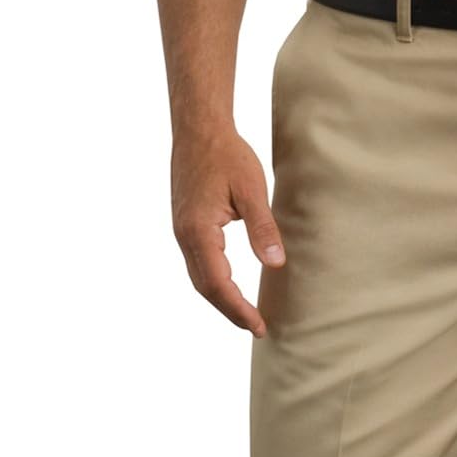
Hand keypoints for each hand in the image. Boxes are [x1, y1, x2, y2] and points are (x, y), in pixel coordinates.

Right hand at [171, 128, 286, 336]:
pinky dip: (213, 280)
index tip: (259, 326)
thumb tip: (275, 265)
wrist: (199, 130)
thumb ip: (263, 229)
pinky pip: (197, 262)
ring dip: (220, 298)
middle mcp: (184, 237)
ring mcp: (181, 231)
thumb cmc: (227, 155)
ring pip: (198, 277)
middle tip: (256, 327)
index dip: (238, 309)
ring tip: (245, 312)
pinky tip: (229, 282)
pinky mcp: (185, 224)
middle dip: (229, 310)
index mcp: (199, 232)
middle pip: (205, 288)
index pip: (218, 285)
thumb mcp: (251, 191)